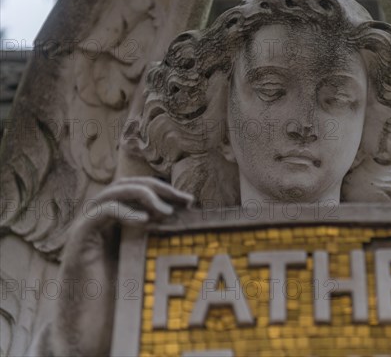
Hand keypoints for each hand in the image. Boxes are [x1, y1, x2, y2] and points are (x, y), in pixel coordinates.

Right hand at [50, 177, 192, 355]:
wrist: (92, 326)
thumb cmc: (123, 296)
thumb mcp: (148, 260)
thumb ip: (161, 239)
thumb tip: (192, 224)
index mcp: (117, 220)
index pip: (139, 190)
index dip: (165, 190)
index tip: (190, 202)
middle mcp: (100, 218)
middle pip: (127, 184)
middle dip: (158, 188)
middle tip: (185, 200)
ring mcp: (88, 227)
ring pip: (112, 192)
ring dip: (143, 195)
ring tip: (166, 211)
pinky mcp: (79, 240)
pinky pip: (100, 213)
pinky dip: (123, 210)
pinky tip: (144, 220)